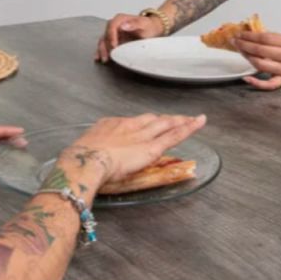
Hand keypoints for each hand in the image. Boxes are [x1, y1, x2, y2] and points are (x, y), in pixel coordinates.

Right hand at [59, 113, 206, 191]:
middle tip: (176, 118)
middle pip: (152, 120)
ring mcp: (142, 136)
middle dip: (165, 119)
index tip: (149, 124)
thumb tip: (87, 159)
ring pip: (166, 125)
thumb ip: (92, 152)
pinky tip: (199, 122)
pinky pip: (174, 135)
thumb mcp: (85, 151)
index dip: (144, 123)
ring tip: (192, 119)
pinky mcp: (153, 148)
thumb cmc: (81, 161)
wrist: (86, 160)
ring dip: (180, 121)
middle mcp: (129, 126)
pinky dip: (189, 128)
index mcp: (111, 125)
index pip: (133, 122)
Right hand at [96, 13, 166, 61]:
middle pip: (106, 34)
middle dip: (105, 46)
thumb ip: (134, 24)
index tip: (114, 45)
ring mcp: (113, 33)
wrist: (152, 29)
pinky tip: (100, 57)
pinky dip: (102, 51)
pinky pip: (106, 45)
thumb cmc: (148, 26)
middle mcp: (115, 25)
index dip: (111, 36)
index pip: (112, 26)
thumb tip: (123, 25)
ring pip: (104, 40)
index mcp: (120, 19)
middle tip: (107, 56)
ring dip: (102, 50)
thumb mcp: (143, 24)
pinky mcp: (114, 40)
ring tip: (104, 59)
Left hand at [236, 31, 280, 90]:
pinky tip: (246, 78)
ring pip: (262, 65)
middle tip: (235, 41)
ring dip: (247, 57)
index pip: (265, 38)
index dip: (250, 35)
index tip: (240, 34)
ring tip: (240, 51)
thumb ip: (271, 38)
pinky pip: (269, 85)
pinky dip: (256, 83)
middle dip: (245, 45)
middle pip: (261, 51)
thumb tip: (249, 35)